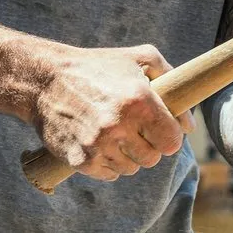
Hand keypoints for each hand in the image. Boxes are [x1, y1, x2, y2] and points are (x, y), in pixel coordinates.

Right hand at [34, 44, 194, 180]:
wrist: (43, 80)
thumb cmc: (97, 67)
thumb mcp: (140, 58)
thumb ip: (172, 82)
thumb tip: (189, 126)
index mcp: (139, 101)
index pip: (172, 142)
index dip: (169, 136)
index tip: (160, 129)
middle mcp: (119, 125)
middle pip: (152, 158)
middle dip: (148, 145)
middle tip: (135, 129)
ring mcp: (98, 145)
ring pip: (131, 169)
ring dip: (127, 155)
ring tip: (115, 134)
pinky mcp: (80, 160)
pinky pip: (109, 175)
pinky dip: (108, 164)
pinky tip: (100, 143)